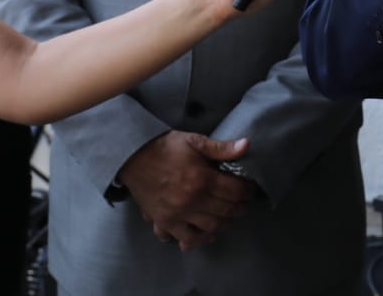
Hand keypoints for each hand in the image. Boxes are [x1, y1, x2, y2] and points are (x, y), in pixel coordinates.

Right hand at [119, 131, 258, 249]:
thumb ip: (221, 147)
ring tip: (228, 218)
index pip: (235, 191)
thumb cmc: (165, 148)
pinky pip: (184, 238)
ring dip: (223, 225)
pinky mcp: (164, 222)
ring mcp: (177, 214)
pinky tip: (205, 235)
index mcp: (202, 179)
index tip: (251, 190)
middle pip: (225, 211)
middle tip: (243, 205)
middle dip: (239, 209)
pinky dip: (197, 240)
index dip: (247, 192)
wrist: (132, 158)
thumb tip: (247, 145)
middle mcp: (192, 200)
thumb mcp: (194, 141)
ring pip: (209, 228)